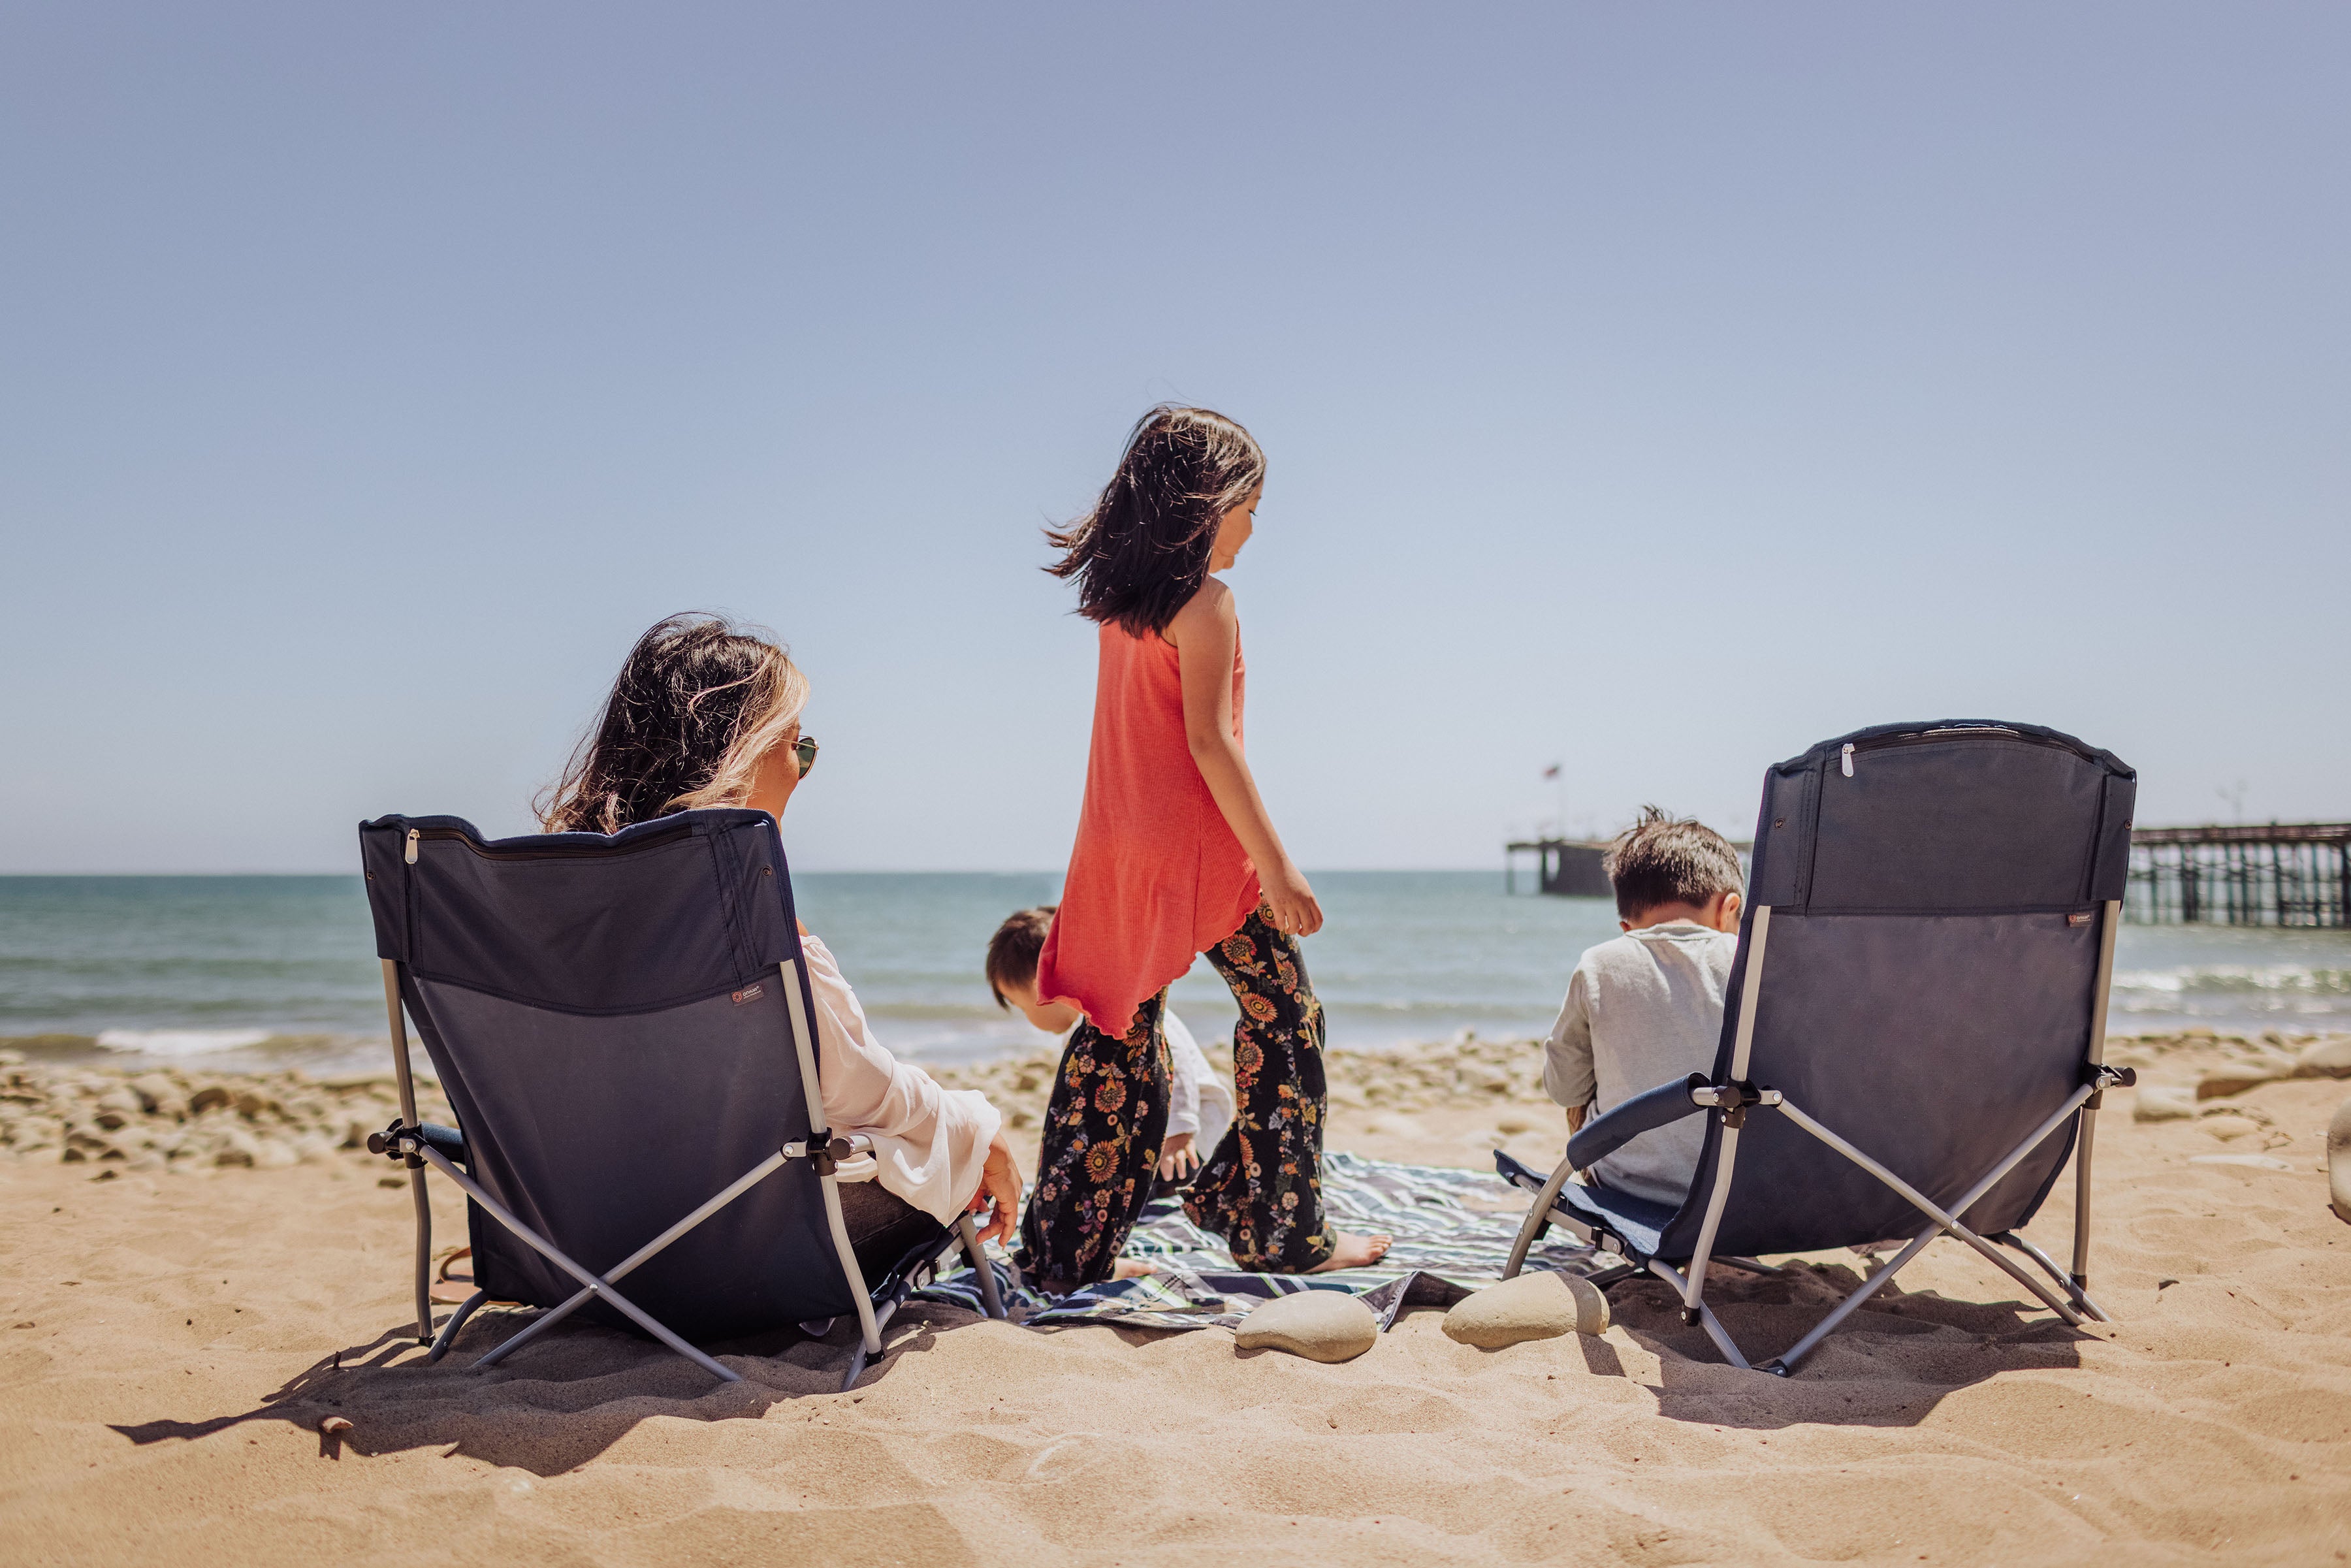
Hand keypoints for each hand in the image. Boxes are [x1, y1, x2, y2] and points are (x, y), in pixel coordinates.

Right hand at [968, 1127, 1021, 1247]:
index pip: (999, 1204)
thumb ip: (976, 1198)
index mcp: (1004, 1182)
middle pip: (1002, 1213)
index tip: (980, 1224)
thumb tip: (976, 1210)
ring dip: (992, 1230)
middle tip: (979, 1236)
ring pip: (1005, 1218)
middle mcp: (1012, 1188)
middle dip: (990, 1226)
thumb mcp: (977, 1184)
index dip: (989, 1216)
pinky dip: (1005, 1232)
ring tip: (981, 1238)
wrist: (987, 1152)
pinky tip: (1001, 1241)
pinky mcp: (1012, 1199)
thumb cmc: (980, 1161)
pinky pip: (1010, 1220)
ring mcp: (1013, 1194)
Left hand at [1157, 1131, 1198, 1181]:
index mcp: (1161, 1150)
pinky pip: (1191, 1152)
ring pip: (1179, 1157)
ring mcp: (1180, 1147)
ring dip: (1180, 1167)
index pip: (1158, 1159)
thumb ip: (1159, 1155)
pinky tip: (1195, 1166)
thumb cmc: (1169, 1139)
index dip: (1159, 1168)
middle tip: (1168, 1178)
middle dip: (1167, 1168)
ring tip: (1182, 1176)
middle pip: (1167, 1159)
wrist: (1181, 1124)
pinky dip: (1193, 1159)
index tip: (1162, 1176)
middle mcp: (1170, 1149)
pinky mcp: (1189, 1145)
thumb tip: (1153, 1167)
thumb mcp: (1162, 1144)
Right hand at [1262, 862, 1322, 936]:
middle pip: (1309, 926)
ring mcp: (1290, 904)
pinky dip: (1280, 927)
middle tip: (1297, 931)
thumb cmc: (1287, 873)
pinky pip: (1281, 923)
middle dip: (1304, 933)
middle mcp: (1302, 902)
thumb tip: (1307, 909)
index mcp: (1310, 898)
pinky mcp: (1277, 904)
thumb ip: (1306, 898)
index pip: (1319, 920)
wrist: (1274, 863)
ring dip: (1291, 931)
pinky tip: (1278, 924)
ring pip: (1294, 927)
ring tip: (1286, 929)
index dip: (1315, 928)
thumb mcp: (1302, 886)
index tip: (1307, 929)